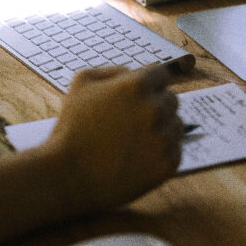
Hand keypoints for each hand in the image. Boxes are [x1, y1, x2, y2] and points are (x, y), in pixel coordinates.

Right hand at [41, 65, 183, 212]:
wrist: (69, 176)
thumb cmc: (72, 127)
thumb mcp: (82, 82)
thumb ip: (112, 70)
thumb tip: (133, 73)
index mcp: (136, 86)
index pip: (160, 74)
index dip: (148, 84)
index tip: (137, 98)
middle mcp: (155, 109)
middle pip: (171, 100)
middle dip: (154, 106)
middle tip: (131, 122)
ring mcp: (164, 138)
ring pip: (176, 125)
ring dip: (161, 129)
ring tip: (133, 141)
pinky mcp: (168, 164)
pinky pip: (176, 150)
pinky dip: (162, 153)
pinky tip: (139, 157)